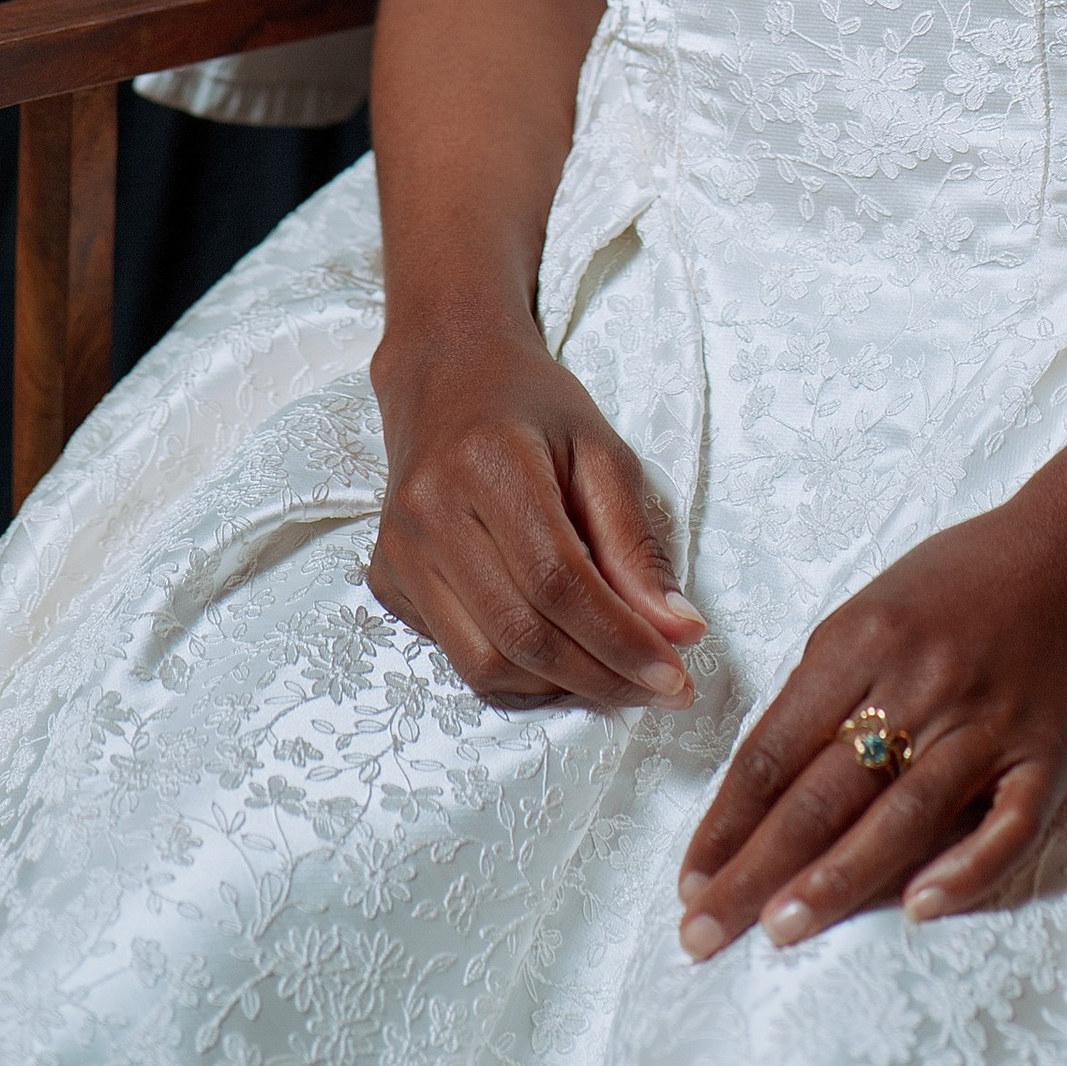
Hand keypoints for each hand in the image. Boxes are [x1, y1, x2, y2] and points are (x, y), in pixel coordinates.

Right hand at [367, 316, 704, 713]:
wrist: (446, 375)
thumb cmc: (531, 405)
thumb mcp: (600, 450)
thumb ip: (635, 544)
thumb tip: (677, 631)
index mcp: (488, 463)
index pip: (559, 581)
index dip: (620, 639)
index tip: (675, 674)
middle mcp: (430, 513)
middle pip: (522, 633)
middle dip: (601, 676)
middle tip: (657, 690)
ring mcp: (400, 553)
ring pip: (485, 664)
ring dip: (561, 687)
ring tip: (615, 675)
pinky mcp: (389, 582)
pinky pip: (458, 657)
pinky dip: (518, 675)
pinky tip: (560, 654)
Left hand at [673, 495, 1066, 958]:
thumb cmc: (970, 574)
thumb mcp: (878, 600)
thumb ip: (827, 679)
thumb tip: (770, 769)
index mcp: (864, 638)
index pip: (775, 748)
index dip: (726, 820)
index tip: (689, 876)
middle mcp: (921, 681)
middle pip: (822, 793)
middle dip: (753, 869)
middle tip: (702, 931)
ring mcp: (988, 723)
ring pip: (902, 816)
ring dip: (835, 881)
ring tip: (779, 930)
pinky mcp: (1048, 755)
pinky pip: (1005, 827)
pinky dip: (964, 872)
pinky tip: (917, 909)